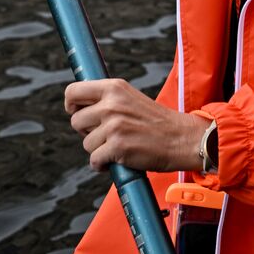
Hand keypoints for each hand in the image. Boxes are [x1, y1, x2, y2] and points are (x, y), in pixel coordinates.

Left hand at [65, 78, 210, 172]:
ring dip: (99, 149)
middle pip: (76, 121)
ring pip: (86, 143)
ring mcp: (114, 126)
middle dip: (87, 131)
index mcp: (114, 88)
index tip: (79, 112)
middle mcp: (112, 104)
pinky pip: (94, 160)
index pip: (73, 91)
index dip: (72, 105)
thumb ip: (107, 100)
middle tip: (108, 134)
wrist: (182, 138)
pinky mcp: (117, 147)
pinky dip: (103, 165)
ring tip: (120, 145)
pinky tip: (118, 160)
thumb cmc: (157, 122)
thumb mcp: (131, 99)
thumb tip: (79, 108)